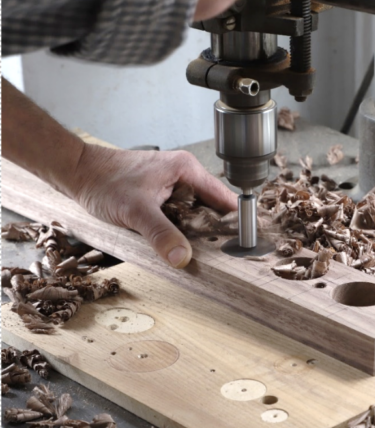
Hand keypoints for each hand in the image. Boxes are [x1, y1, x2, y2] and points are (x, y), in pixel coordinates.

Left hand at [66, 145, 237, 267]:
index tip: (243, 242)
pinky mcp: (161, 193)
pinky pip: (181, 213)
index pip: (224, 198)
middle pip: (212, 207)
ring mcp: (173, 183)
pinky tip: (178, 242)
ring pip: (196, 212)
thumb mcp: (136, 211)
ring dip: (197, 230)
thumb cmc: (105, 181)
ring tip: (203, 252)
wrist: (77, 172)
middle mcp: (185, 174)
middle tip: (221, 254)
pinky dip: (182, 228)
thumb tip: (182, 257)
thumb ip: (161, 234)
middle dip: (215, 230)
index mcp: (187, 170)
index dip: (235, 220)